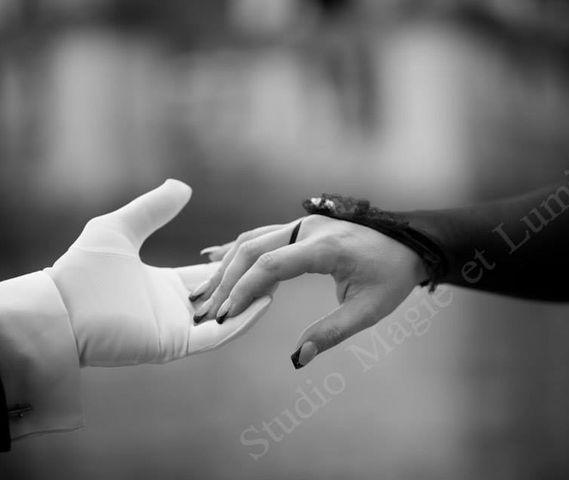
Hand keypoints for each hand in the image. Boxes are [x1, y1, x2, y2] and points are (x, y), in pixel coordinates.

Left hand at [45, 179, 270, 366]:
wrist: (61, 307)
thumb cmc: (84, 269)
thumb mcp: (121, 227)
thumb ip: (153, 208)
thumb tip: (183, 186)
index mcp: (164, 286)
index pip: (208, 275)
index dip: (232, 263)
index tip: (256, 250)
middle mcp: (175, 310)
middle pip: (223, 295)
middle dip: (249, 282)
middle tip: (280, 264)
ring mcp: (178, 329)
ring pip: (228, 316)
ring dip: (253, 300)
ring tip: (283, 280)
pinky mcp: (178, 344)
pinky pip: (219, 334)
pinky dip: (244, 319)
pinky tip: (267, 299)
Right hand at [190, 215, 425, 367]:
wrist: (408, 245)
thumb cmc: (391, 277)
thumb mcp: (368, 310)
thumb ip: (333, 331)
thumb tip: (299, 358)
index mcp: (326, 247)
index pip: (271, 264)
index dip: (243, 290)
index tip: (225, 314)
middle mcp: (309, 229)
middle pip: (253, 248)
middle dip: (226, 280)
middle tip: (208, 309)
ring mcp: (304, 224)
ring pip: (253, 239)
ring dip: (228, 265)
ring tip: (206, 292)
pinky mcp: (302, 228)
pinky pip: (262, 236)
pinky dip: (239, 251)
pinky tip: (216, 261)